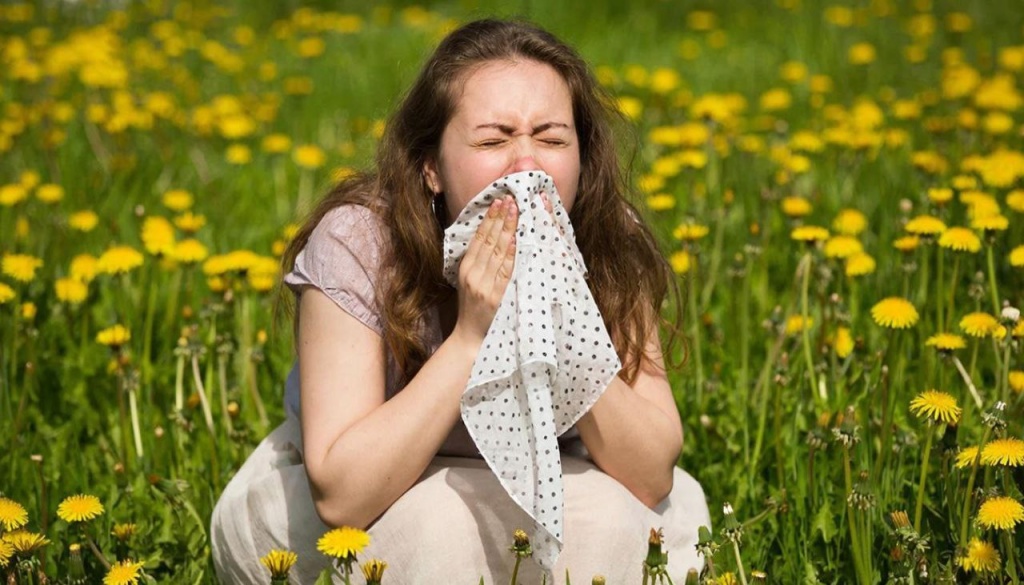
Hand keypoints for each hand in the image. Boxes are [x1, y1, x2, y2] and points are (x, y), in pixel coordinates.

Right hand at [452, 195, 517, 345]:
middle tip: (510, 200)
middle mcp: (472, 274)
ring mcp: (483, 285)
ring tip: (515, 212)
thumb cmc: (471, 308)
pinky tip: (515, 240)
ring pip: (497, 252)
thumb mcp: (468, 281)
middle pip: (488, 241)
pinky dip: (510, 255)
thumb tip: (490, 237)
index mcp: (465, 268)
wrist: (469, 336)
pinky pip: (505, 271)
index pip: (479, 238)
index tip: (498, 202)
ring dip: (507, 230)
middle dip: (500, 218)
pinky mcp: (494, 296)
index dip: (489, 219)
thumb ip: (477, 262)